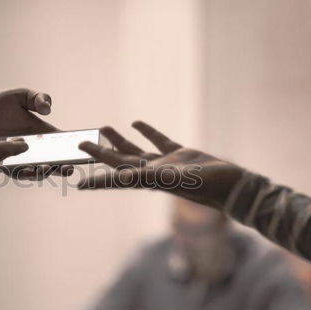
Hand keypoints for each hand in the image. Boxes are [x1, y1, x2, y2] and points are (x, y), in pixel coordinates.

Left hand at [0, 88, 72, 178]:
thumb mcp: (19, 96)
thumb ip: (37, 98)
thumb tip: (48, 109)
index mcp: (38, 136)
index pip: (58, 147)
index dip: (69, 151)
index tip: (79, 152)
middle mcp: (28, 151)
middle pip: (49, 163)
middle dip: (59, 167)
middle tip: (67, 168)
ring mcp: (13, 160)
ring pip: (32, 171)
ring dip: (41, 172)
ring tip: (47, 168)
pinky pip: (12, 172)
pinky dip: (22, 171)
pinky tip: (28, 167)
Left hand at [77, 121, 243, 208]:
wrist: (232, 186)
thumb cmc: (205, 186)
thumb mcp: (173, 179)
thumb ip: (146, 176)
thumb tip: (121, 177)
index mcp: (147, 180)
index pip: (115, 178)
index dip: (97, 182)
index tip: (78, 184)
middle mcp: (152, 173)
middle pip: (119, 160)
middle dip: (100, 152)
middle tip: (81, 142)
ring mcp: (166, 164)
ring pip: (136, 150)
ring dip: (120, 140)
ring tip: (104, 127)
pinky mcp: (180, 154)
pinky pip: (158, 142)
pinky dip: (147, 132)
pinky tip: (137, 123)